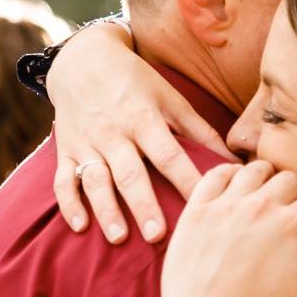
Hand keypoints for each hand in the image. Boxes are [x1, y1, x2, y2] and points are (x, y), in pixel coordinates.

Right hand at [47, 20, 237, 243]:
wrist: (82, 59)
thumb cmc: (136, 81)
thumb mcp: (170, 97)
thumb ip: (200, 130)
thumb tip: (233, 159)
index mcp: (144, 118)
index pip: (169, 155)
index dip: (186, 180)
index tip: (204, 206)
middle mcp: (114, 132)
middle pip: (131, 173)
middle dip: (143, 205)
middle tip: (158, 236)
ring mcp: (87, 142)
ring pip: (95, 180)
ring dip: (106, 209)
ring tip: (119, 237)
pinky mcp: (65, 150)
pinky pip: (63, 180)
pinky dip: (69, 203)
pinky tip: (80, 227)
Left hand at [157, 161, 296, 296]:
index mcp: (291, 225)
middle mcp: (261, 206)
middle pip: (290, 178)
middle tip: (288, 215)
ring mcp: (226, 204)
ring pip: (256, 169)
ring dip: (265, 179)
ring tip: (262, 198)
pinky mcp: (198, 208)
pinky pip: (216, 174)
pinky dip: (228, 175)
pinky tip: (233, 190)